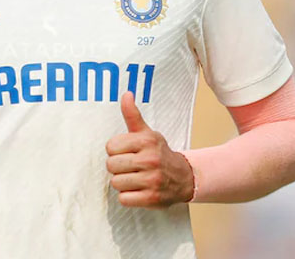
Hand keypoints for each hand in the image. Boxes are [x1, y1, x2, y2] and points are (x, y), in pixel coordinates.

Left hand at [105, 92, 194, 207]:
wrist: (183, 178)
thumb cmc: (158, 153)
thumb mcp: (147, 133)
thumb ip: (132, 115)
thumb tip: (126, 94)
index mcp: (146, 141)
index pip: (110, 147)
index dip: (116, 150)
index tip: (127, 152)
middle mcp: (150, 159)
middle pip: (111, 165)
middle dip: (118, 167)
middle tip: (131, 166)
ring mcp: (152, 180)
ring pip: (116, 182)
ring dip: (123, 182)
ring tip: (135, 178)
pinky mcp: (152, 199)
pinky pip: (124, 198)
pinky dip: (128, 196)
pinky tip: (138, 190)